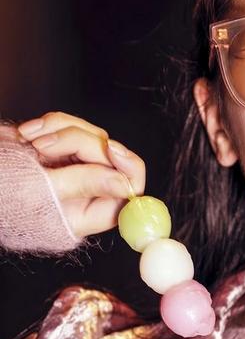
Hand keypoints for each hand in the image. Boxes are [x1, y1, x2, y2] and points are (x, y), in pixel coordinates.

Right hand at [16, 111, 145, 239]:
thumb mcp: (38, 192)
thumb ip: (84, 184)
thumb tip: (125, 185)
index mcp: (85, 214)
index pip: (127, 192)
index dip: (127, 169)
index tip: (112, 149)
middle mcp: (84, 193)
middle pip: (110, 158)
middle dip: (80, 142)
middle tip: (43, 145)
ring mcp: (71, 168)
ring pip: (91, 136)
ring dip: (61, 130)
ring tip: (28, 140)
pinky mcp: (58, 148)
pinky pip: (69, 126)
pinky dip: (49, 124)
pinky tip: (24, 135)